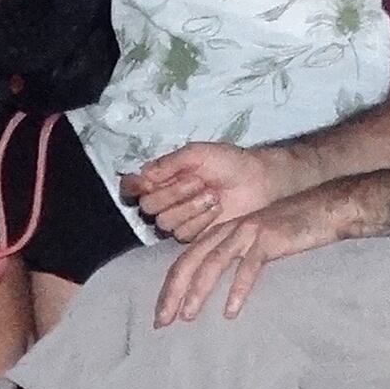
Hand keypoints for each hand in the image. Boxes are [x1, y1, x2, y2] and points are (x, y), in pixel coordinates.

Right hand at [121, 140, 279, 238]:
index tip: (147, 182)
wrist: (257, 181)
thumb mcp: (197, 153)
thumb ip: (168, 163)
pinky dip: (200, 220)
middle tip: (197, 181)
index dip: (133, 187)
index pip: (131, 186)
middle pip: (147, 206)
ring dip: (189, 207)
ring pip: (165, 222)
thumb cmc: (228, 162)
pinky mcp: (194, 235)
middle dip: (172, 193)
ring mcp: (179, 219)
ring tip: (212, 195)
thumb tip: (143, 174)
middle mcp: (165, 199)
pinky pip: (183, 234)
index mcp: (161, 177)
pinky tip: (216, 209)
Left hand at [157, 183, 360, 321]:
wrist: (324, 209)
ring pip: (214, 263)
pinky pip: (249, 267)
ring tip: (188, 316)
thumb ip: (235, 259)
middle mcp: (228, 229)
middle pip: (190, 261)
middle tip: (162, 321)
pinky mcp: (269, 238)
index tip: (161, 313)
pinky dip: (238, 289)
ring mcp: (248, 232)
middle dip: (173, 293)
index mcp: (221, 232)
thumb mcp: (256, 243)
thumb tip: (217, 289)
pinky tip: (231, 311)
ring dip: (198, 291)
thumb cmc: (291, 231)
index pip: (185, 259)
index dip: (170, 286)